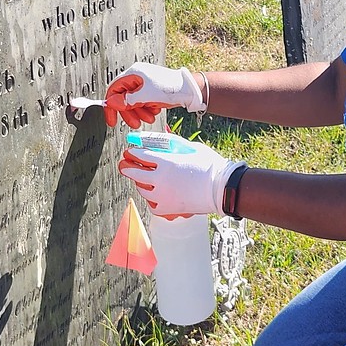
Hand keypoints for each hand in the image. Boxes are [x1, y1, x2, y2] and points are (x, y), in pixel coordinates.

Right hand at [104, 63, 204, 127]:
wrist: (190, 90)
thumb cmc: (171, 88)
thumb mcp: (146, 96)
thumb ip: (127, 100)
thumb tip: (111, 103)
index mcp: (133, 74)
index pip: (114, 90)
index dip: (111, 106)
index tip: (112, 121)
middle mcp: (137, 77)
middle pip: (123, 98)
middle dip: (129, 113)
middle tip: (135, 123)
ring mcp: (144, 84)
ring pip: (133, 102)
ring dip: (139, 113)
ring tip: (150, 117)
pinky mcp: (151, 91)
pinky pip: (142, 103)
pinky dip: (146, 110)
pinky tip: (155, 111)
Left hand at [118, 135, 245, 217]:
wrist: (221, 188)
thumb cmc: (209, 166)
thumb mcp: (190, 147)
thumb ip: (173, 142)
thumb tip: (162, 136)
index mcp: (165, 162)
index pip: (140, 155)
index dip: (132, 152)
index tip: (129, 151)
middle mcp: (160, 180)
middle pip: (133, 173)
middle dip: (127, 167)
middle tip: (124, 164)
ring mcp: (162, 196)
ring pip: (141, 189)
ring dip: (140, 182)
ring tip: (142, 178)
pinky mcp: (168, 209)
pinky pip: (152, 204)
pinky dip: (151, 199)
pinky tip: (155, 194)